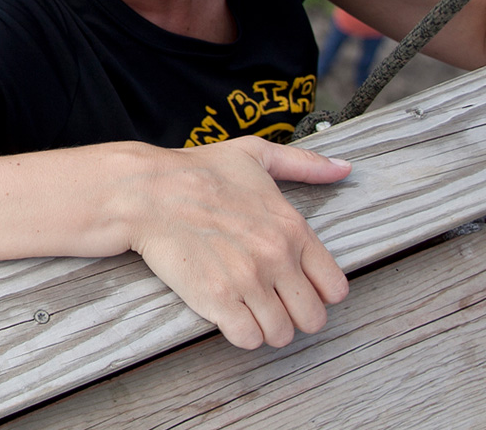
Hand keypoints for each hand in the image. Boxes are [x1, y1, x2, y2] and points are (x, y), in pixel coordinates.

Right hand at [128, 136, 350, 349]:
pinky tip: (230, 311)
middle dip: (295, 314)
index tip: (299, 284)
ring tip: (249, 305)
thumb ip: (306, 165)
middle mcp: (277, 257)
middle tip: (273, 300)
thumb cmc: (201, 171)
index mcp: (292, 227)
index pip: (335, 288)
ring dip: (267, 325)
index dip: (319, 290)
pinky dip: (242, 332)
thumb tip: (344, 168)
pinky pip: (249, 340)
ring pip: (281, 335)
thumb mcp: (257, 155)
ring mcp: (248, 281)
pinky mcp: (217, 300)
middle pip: (313, 319)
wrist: (150, 191)